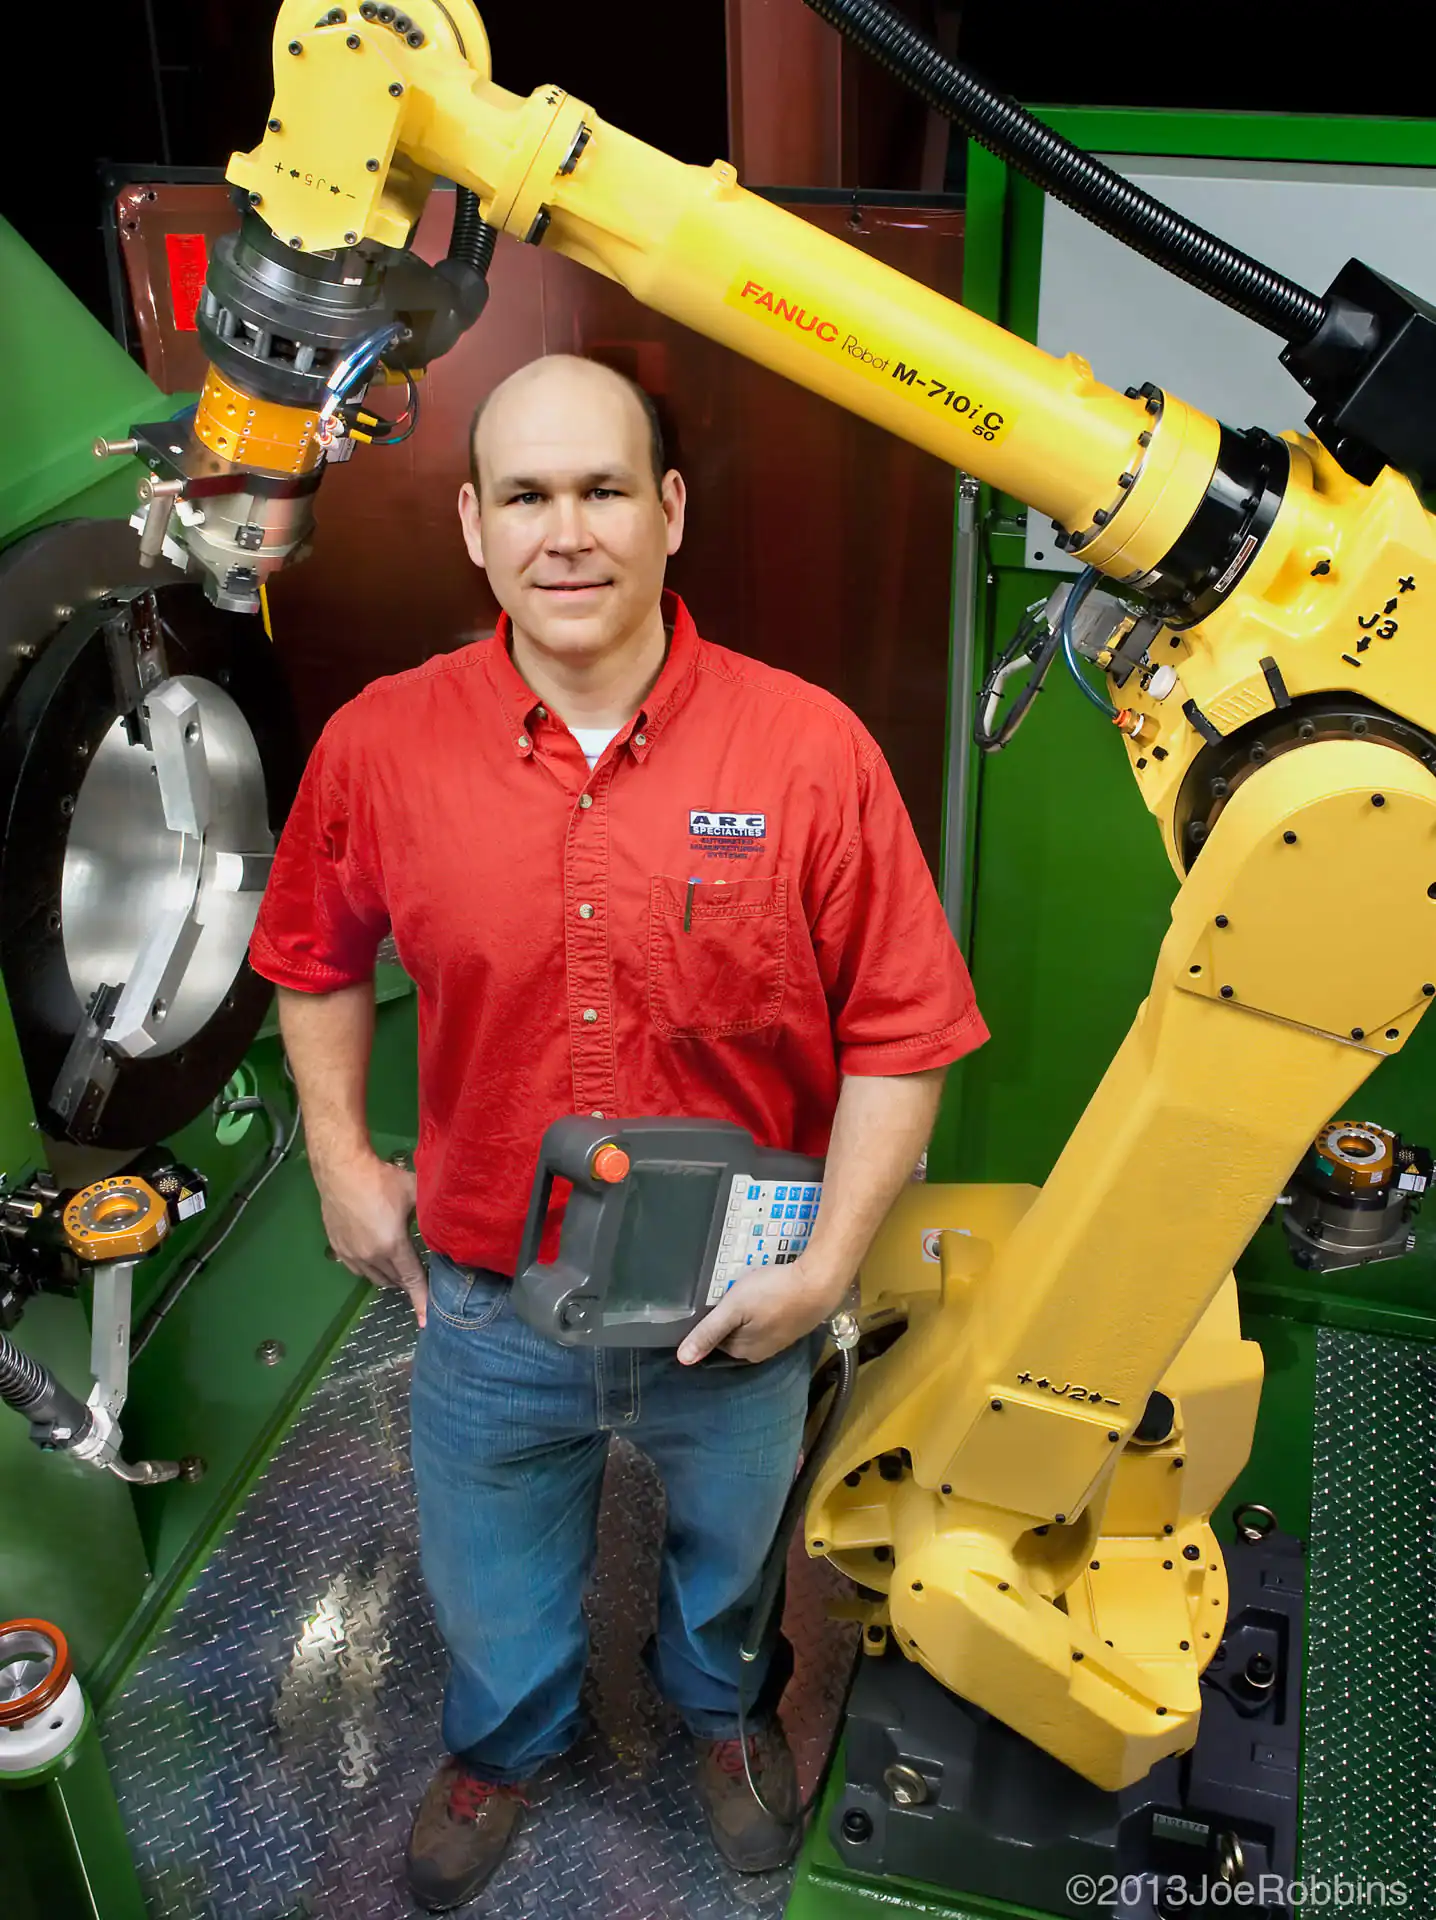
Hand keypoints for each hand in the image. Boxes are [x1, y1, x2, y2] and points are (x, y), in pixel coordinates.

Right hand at [316, 1150, 427, 1325]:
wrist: (341, 1170)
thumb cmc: (380, 1179)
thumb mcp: (414, 1192)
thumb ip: (430, 1210)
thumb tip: (446, 1217)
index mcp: (392, 1246)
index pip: (412, 1280)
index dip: (421, 1300)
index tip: (427, 1320)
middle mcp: (371, 1256)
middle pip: (394, 1281)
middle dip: (408, 1283)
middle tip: (420, 1276)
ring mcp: (351, 1255)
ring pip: (375, 1278)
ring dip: (389, 1277)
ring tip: (400, 1267)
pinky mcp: (338, 1248)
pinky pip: (358, 1269)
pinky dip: (371, 1270)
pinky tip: (376, 1259)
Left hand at [677, 1259, 845, 1365]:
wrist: (819, 1283)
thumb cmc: (773, 1294)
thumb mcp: (734, 1309)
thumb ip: (708, 1332)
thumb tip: (682, 1360)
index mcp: (744, 1351)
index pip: (716, 1341)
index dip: (712, 1321)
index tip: (712, 1302)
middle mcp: (762, 1352)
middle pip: (735, 1335)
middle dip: (730, 1318)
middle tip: (728, 1293)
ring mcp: (781, 1340)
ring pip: (753, 1328)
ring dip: (749, 1314)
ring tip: (747, 1292)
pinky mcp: (795, 1325)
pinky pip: (771, 1320)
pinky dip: (766, 1310)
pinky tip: (768, 1295)